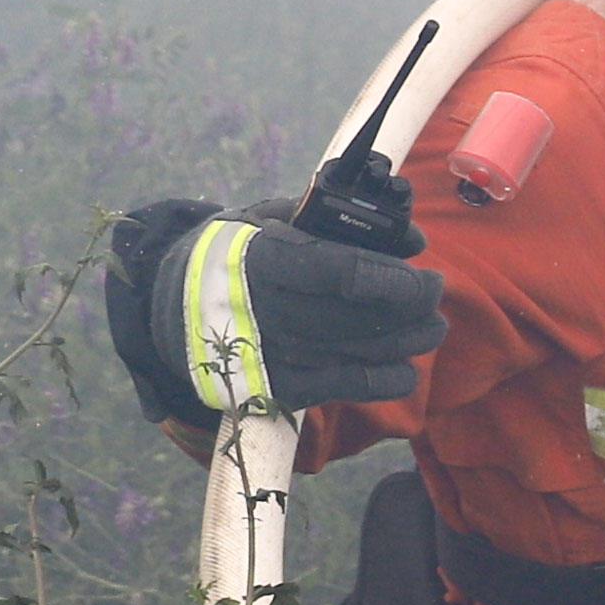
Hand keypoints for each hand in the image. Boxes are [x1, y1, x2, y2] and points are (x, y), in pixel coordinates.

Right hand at [103, 198, 443, 427]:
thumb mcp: (266, 216)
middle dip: (411, 311)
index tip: (426, 277)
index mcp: (264, 260)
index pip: (340, 274)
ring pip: (358, 354)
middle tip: (435, 297)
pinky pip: (344, 388)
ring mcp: (272, 355)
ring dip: (407, 343)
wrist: (168, 306)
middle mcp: (267, 312)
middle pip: (358, 318)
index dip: (392, 280)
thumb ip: (335, 220)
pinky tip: (405, 367)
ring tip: (430, 328)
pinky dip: (385, 380)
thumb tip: (409, 239)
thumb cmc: (232, 252)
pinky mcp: (276, 388)